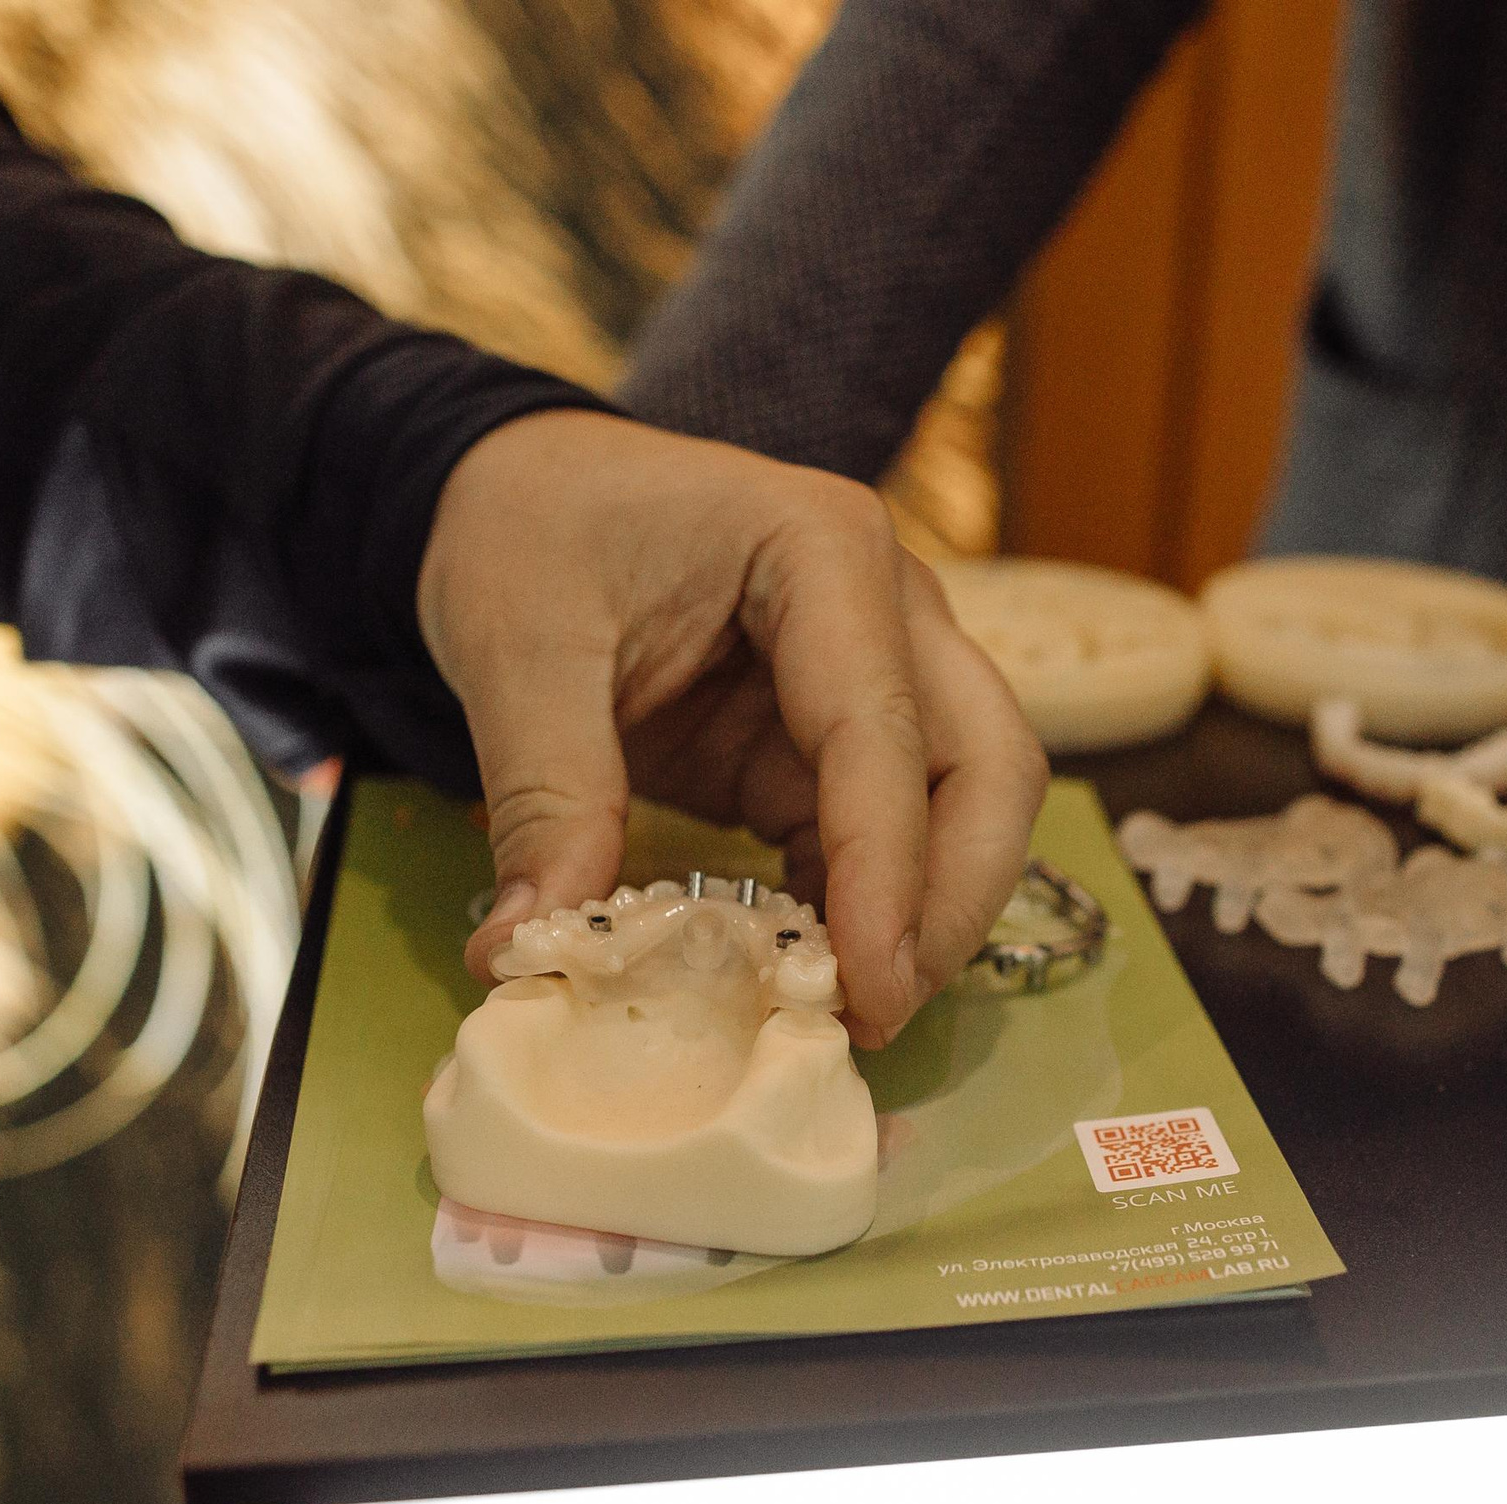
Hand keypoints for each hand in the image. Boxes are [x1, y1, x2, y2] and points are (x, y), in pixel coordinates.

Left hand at [416, 409, 1046, 1046]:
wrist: (527, 489)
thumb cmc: (533, 529)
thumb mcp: (517, 650)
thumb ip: (545, 796)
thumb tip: (530, 950)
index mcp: (821, 550)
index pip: (885, 731)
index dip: (886, 872)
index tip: (866, 987)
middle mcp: (890, 605)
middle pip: (989, 767)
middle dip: (952, 902)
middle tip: (878, 1011)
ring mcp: (885, 669)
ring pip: (970, 805)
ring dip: (929, 915)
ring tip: (849, 1010)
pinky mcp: (844, 736)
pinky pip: (892, 834)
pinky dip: (868, 910)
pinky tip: (808, 972)